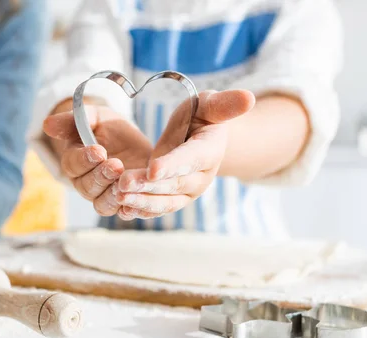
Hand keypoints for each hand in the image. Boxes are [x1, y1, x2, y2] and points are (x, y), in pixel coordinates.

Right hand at [43, 105, 151, 215]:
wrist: (135, 144)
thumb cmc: (110, 128)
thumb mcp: (96, 117)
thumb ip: (76, 119)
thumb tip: (47, 124)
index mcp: (75, 162)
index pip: (73, 164)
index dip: (84, 159)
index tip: (98, 150)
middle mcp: (85, 183)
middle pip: (87, 187)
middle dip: (101, 176)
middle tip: (115, 164)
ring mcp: (103, 197)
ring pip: (102, 204)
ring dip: (112, 196)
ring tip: (125, 183)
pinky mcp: (122, 205)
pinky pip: (122, 212)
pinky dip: (128, 210)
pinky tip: (134, 203)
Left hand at [115, 90, 255, 219]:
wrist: (197, 138)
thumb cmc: (200, 117)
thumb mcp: (210, 105)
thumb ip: (224, 104)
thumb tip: (248, 97)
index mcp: (210, 152)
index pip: (190, 160)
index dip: (172, 165)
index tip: (152, 168)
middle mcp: (201, 178)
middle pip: (173, 184)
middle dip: (147, 185)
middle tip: (123, 183)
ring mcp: (187, 193)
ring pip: (165, 202)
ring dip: (141, 201)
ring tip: (118, 196)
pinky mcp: (173, 200)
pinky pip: (157, 209)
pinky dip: (140, 211)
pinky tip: (122, 210)